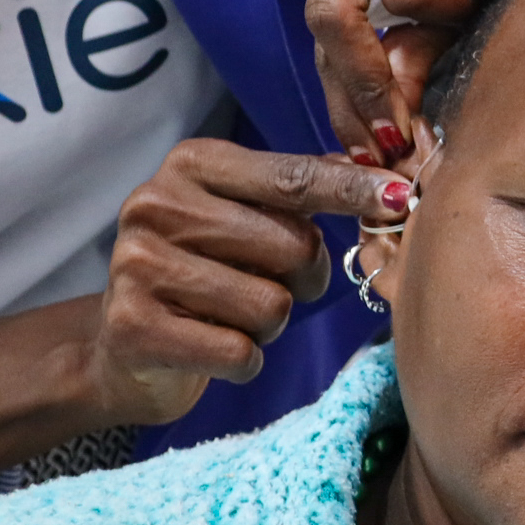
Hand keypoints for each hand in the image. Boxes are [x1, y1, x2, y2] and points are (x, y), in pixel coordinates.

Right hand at [85, 143, 411, 425]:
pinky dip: (244, 360)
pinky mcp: (134, 327)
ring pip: (270, 305)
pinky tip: (214, 348)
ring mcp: (138, 265)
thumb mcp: (242, 214)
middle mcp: (157, 204)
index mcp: (191, 164)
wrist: (123, 348)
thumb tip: (382, 172)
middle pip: (291, 245)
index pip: (291, 177)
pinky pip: (239, 352)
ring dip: (271, 322)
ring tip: (233, 315)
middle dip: (305, 277)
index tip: (401, 197)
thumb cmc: (204, 271)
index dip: (351, 190)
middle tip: (276, 284)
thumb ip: (301, 189)